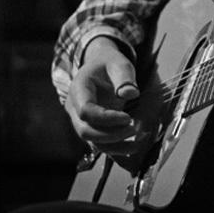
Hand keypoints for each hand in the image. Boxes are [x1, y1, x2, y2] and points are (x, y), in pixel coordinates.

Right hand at [65, 37, 142, 154]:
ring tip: (138, 141)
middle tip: (134, 129)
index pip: (86, 111)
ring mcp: (81, 120)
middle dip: (111, 135)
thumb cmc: (110, 64)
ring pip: (92, 142)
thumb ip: (125, 77)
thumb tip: (131, 94)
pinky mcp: (92, 128)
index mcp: (79, 89)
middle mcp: (74, 107)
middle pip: (85, 131)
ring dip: (115, 145)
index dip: (106, 118)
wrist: (101, 67)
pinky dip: (116, 148)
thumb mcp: (120, 63)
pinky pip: (100, 144)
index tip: (128, 117)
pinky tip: (134, 146)